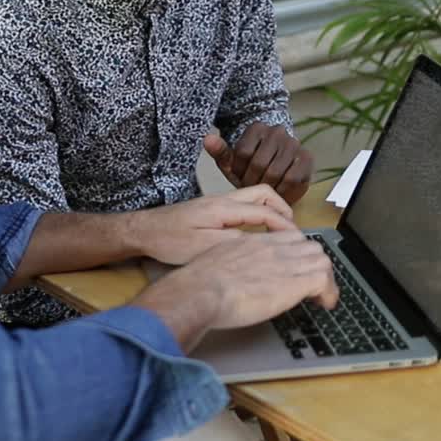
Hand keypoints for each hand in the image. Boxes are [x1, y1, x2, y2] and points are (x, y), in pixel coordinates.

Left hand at [127, 185, 293, 265]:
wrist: (143, 231)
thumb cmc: (169, 240)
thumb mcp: (203, 247)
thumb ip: (234, 243)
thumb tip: (261, 244)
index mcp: (223, 207)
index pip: (265, 210)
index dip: (285, 225)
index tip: (297, 241)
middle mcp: (222, 199)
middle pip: (263, 193)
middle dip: (282, 210)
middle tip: (292, 231)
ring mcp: (216, 202)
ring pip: (253, 197)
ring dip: (270, 210)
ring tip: (279, 232)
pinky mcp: (211, 209)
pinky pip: (243, 205)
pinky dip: (257, 214)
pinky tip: (256, 233)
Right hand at [132, 232, 338, 348]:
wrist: (201, 290)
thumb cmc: (200, 282)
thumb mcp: (216, 262)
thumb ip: (231, 264)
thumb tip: (232, 277)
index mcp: (254, 243)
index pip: (290, 239)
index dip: (300, 254)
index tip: (298, 269)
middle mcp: (273, 249)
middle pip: (311, 248)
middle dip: (317, 266)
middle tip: (314, 285)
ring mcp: (285, 263)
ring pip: (322, 261)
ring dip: (326, 279)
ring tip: (322, 297)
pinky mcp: (293, 283)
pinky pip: (324, 281)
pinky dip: (330, 293)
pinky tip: (325, 304)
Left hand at [204, 124, 313, 202]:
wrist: (276, 168)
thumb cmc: (251, 166)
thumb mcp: (232, 160)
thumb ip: (219, 150)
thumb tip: (207, 139)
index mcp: (256, 128)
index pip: (242, 153)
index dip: (239, 171)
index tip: (240, 176)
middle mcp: (277, 131)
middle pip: (259, 164)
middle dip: (252, 181)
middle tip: (252, 188)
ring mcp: (294, 143)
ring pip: (275, 173)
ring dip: (267, 187)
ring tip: (264, 190)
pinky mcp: (307, 158)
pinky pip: (292, 179)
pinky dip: (283, 190)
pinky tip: (278, 191)